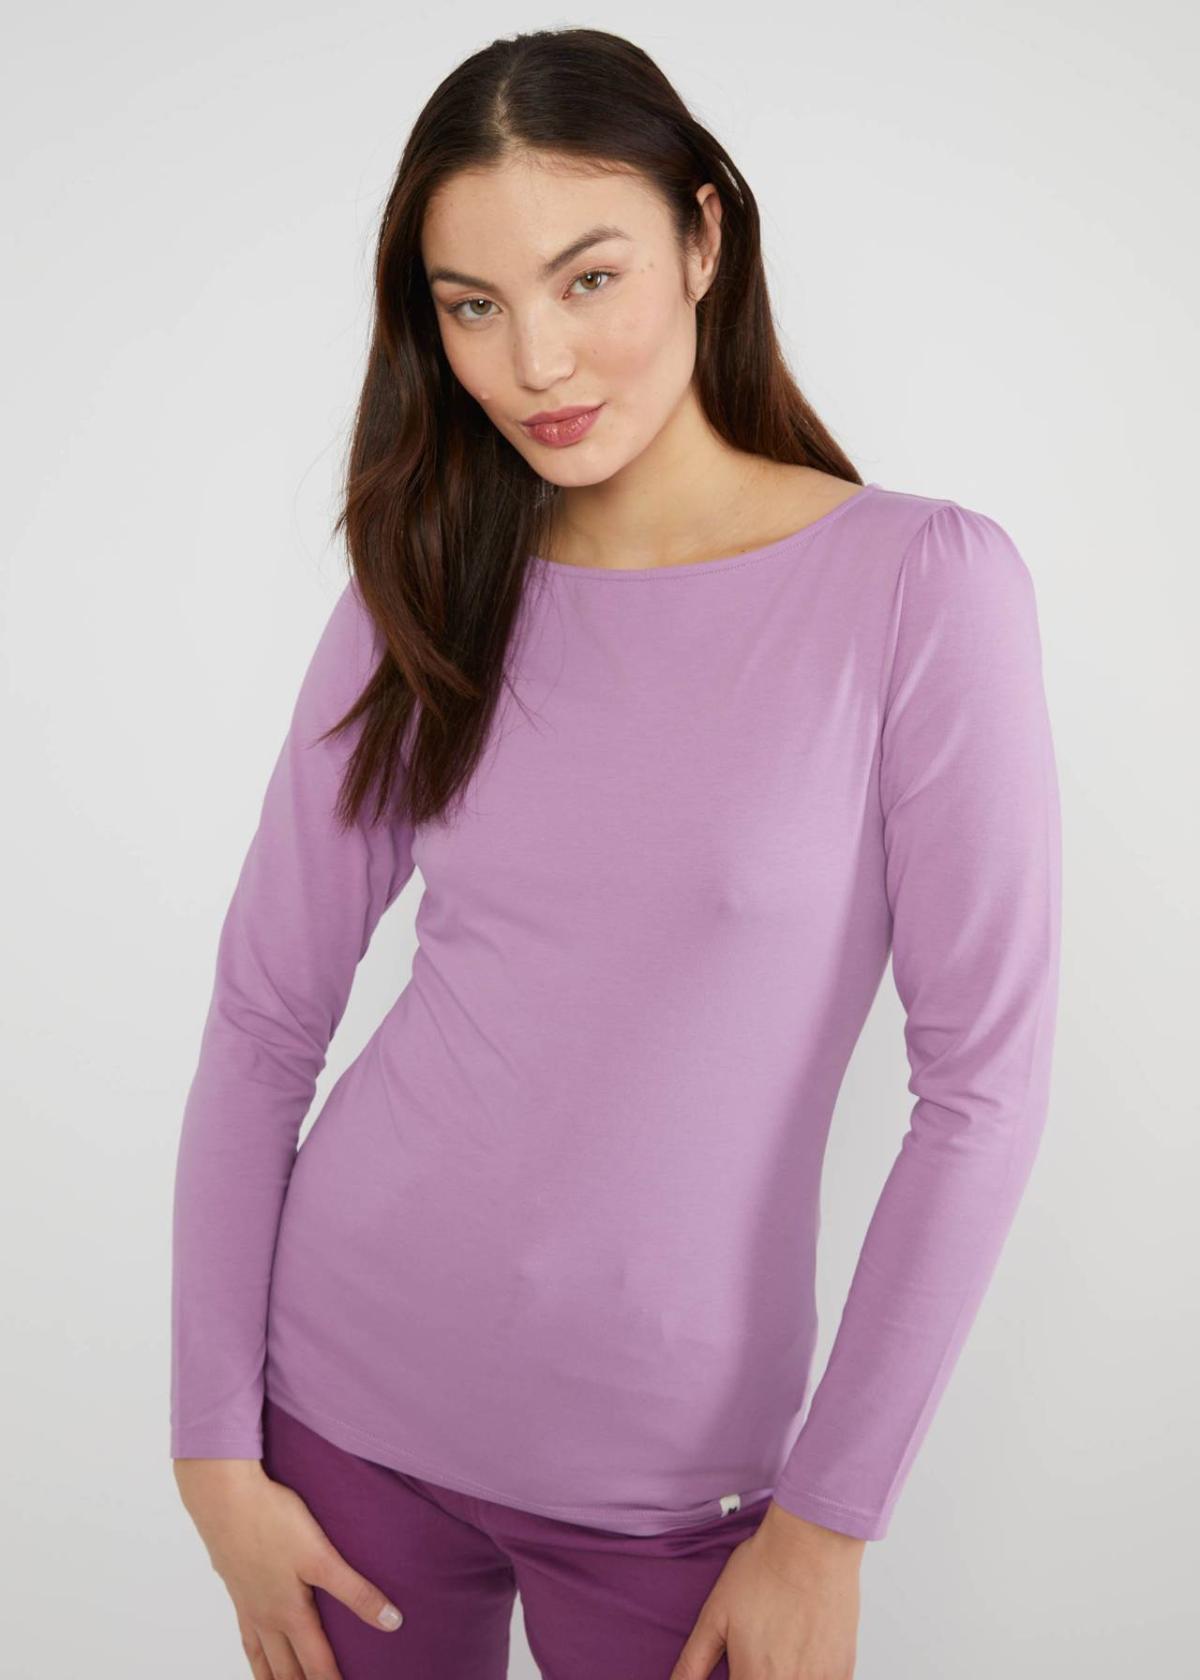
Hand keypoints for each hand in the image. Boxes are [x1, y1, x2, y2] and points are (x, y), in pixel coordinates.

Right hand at [173, 1458, 404, 1679]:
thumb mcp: (321, 1556)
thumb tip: (392, 1622)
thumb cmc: (273, 1522)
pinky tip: (258, 1650)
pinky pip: (246, 1637)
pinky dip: (255, 1657)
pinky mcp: (236, 1588)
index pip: (317, 1665)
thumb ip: (356, 1591)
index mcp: (291, 1614)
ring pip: (262, 1659)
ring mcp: (248, 1605)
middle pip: (287, 1671)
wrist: (224, 1499)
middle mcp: (267, 1618)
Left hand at [668, 1499, 863, 1678]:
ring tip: (778, 1649)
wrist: (811, 1542)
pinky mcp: (843, 1670)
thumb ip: (693, 1662)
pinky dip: (810, 1675)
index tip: (737, 1666)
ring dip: (782, 1674)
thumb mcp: (715, 1615)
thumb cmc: (762, 1571)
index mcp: (753, 1679)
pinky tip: (802, 1655)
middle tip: (758, 1652)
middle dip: (757, 1674)